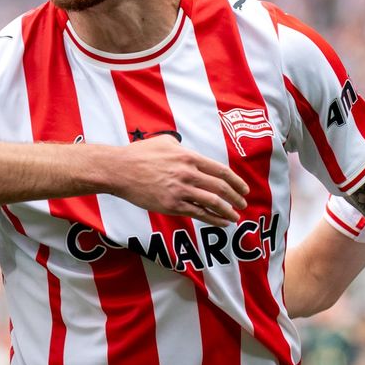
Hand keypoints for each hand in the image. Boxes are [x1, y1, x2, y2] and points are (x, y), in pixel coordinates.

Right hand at [105, 135, 248, 224]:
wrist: (120, 170)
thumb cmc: (139, 154)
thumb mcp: (164, 142)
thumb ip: (180, 146)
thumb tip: (187, 149)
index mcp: (189, 157)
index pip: (221, 171)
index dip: (236, 182)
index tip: (244, 189)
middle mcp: (188, 173)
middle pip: (221, 188)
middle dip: (236, 198)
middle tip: (243, 203)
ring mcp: (181, 190)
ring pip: (213, 202)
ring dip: (228, 211)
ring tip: (235, 216)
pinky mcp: (172, 205)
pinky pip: (199, 213)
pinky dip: (214, 219)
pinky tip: (221, 222)